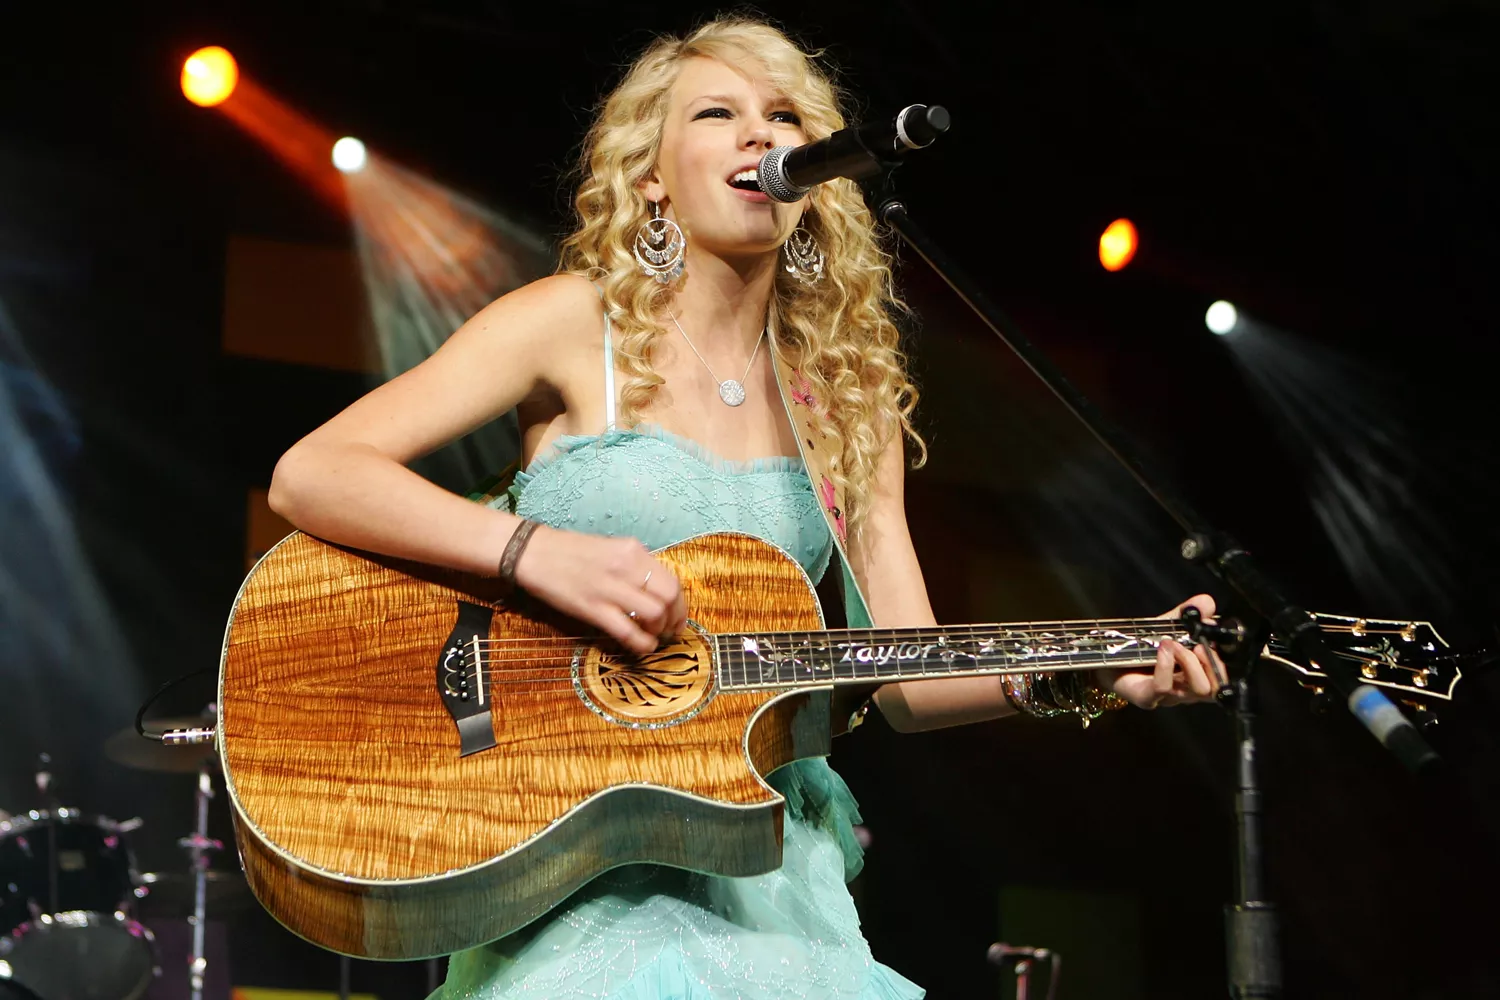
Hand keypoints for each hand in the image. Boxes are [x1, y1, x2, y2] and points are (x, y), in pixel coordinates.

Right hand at [513, 525, 687, 655]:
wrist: (533, 552)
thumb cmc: (570, 552)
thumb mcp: (610, 549)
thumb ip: (634, 567)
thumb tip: (654, 591)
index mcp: (633, 551)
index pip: (671, 580)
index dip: (680, 604)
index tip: (677, 617)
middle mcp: (626, 566)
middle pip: (669, 597)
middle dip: (675, 619)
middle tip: (670, 632)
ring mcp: (610, 588)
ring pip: (654, 614)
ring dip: (659, 632)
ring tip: (653, 638)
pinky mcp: (593, 608)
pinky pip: (628, 631)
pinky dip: (642, 644)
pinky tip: (641, 646)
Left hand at [1097, 594, 1224, 709]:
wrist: (1107, 658)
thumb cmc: (1140, 645)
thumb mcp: (1166, 625)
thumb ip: (1187, 614)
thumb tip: (1206, 601)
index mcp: (1196, 674)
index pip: (1223, 677)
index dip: (1224, 662)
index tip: (1216, 639)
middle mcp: (1187, 689)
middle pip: (1214, 689)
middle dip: (1211, 664)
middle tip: (1198, 645)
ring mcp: (1168, 696)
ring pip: (1197, 690)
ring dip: (1190, 663)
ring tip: (1173, 643)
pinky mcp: (1147, 697)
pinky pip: (1164, 687)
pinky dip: (1166, 666)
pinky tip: (1162, 649)